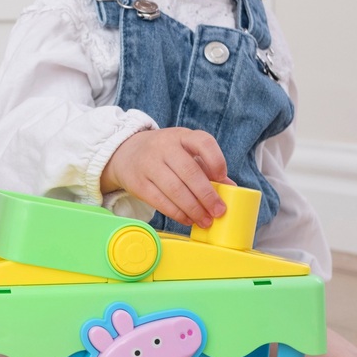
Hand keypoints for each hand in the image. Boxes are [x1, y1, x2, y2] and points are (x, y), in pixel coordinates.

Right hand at [101, 128, 232, 227]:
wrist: (126, 153)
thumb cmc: (164, 154)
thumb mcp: (184, 151)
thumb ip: (206, 166)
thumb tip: (230, 188)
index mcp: (181, 136)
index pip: (203, 142)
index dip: (216, 161)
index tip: (222, 179)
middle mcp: (164, 147)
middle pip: (189, 172)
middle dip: (207, 195)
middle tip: (218, 211)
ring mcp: (149, 164)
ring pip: (175, 189)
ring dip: (193, 209)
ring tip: (205, 221)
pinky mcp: (138, 183)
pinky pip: (160, 201)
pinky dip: (177, 213)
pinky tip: (188, 219)